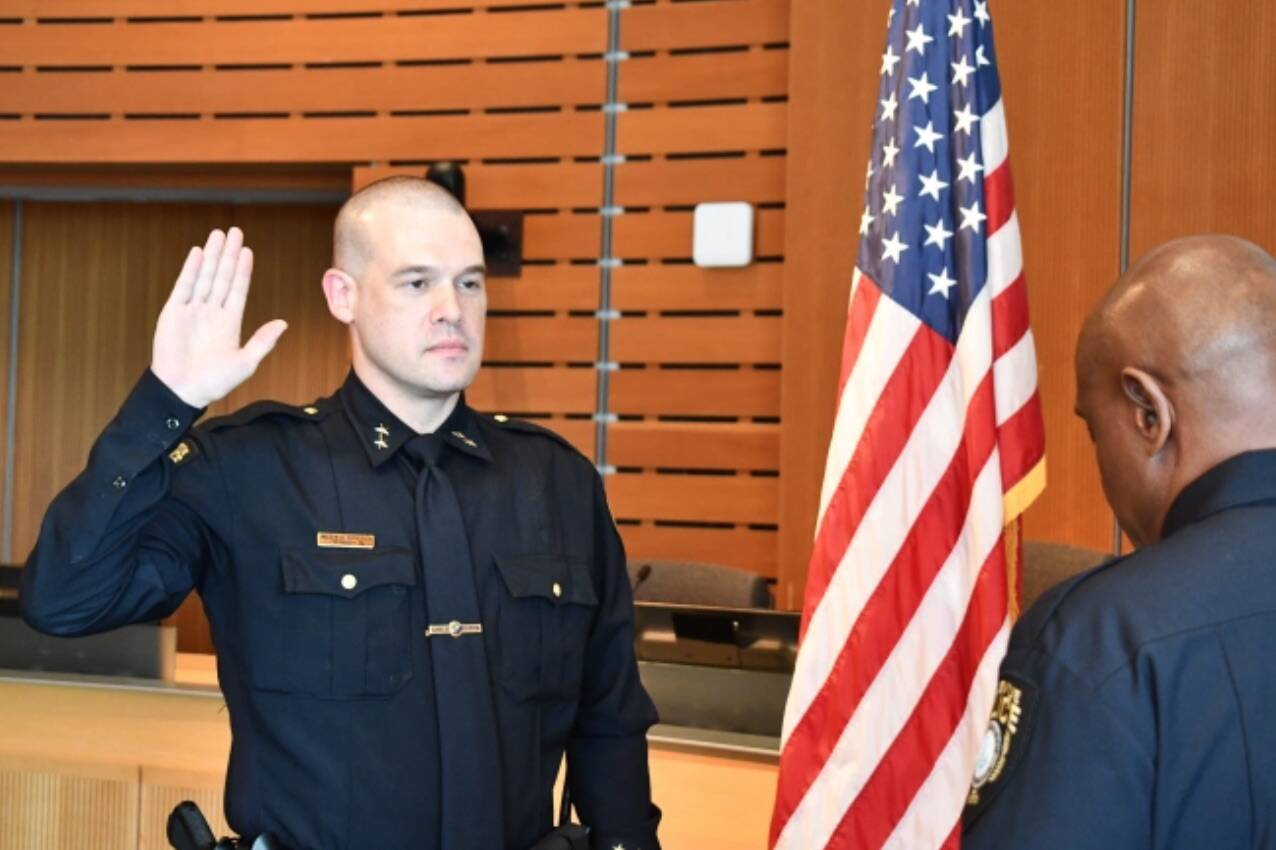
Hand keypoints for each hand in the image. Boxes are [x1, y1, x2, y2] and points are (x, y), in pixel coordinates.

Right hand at [151, 227, 287, 408]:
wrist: (182, 391)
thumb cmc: (214, 382)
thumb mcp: (246, 362)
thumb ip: (263, 341)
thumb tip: (284, 323)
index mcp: (230, 322)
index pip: (238, 289)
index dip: (243, 270)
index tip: (248, 251)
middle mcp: (212, 312)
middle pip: (222, 276)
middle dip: (229, 254)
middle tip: (235, 231)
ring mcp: (192, 311)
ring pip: (204, 276)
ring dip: (212, 255)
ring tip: (218, 234)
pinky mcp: (173, 312)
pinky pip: (184, 286)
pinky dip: (191, 269)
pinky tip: (199, 253)